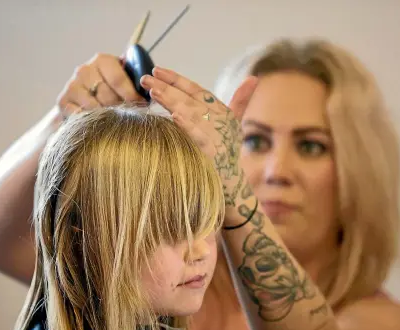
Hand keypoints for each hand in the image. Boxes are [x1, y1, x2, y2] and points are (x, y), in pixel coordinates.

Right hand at [56, 53, 144, 119]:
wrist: (84, 101)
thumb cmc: (113, 91)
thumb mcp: (126, 80)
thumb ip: (137, 80)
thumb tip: (153, 89)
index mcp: (103, 60)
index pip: (118, 78)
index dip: (131, 95)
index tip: (141, 105)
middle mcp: (84, 70)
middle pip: (107, 95)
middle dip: (121, 108)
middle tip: (130, 116)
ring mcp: (72, 85)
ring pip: (95, 107)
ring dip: (108, 117)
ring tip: (116, 121)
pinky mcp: (63, 101)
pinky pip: (81, 116)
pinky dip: (91, 122)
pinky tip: (99, 124)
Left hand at [140, 67, 256, 205]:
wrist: (234, 189)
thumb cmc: (228, 156)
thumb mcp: (233, 127)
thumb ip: (240, 102)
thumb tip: (253, 78)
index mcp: (223, 112)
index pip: (197, 90)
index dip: (177, 79)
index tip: (157, 70)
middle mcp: (222, 122)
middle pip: (191, 100)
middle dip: (167, 87)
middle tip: (145, 78)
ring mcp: (219, 138)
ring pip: (192, 114)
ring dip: (172, 101)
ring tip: (153, 91)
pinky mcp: (215, 155)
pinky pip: (199, 138)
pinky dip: (189, 126)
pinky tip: (174, 117)